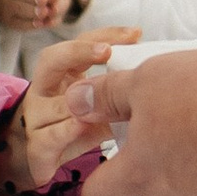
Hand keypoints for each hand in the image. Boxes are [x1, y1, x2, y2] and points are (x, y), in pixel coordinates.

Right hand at [4, 26, 136, 190]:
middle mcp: (46, 90)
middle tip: (106, 51)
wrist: (45, 161)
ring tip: (100, 93)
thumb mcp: (105, 108)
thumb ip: (124, 95)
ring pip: (51, 102)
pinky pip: (47, 137)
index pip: (81, 44)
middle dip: (78, 52)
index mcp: (64, 73)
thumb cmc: (78, 126)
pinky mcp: (36, 147)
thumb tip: (161, 81)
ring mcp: (37, 118)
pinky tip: (80, 126)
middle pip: (51, 60)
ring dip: (76, 99)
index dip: (106, 36)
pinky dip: (64, 131)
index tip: (136, 34)